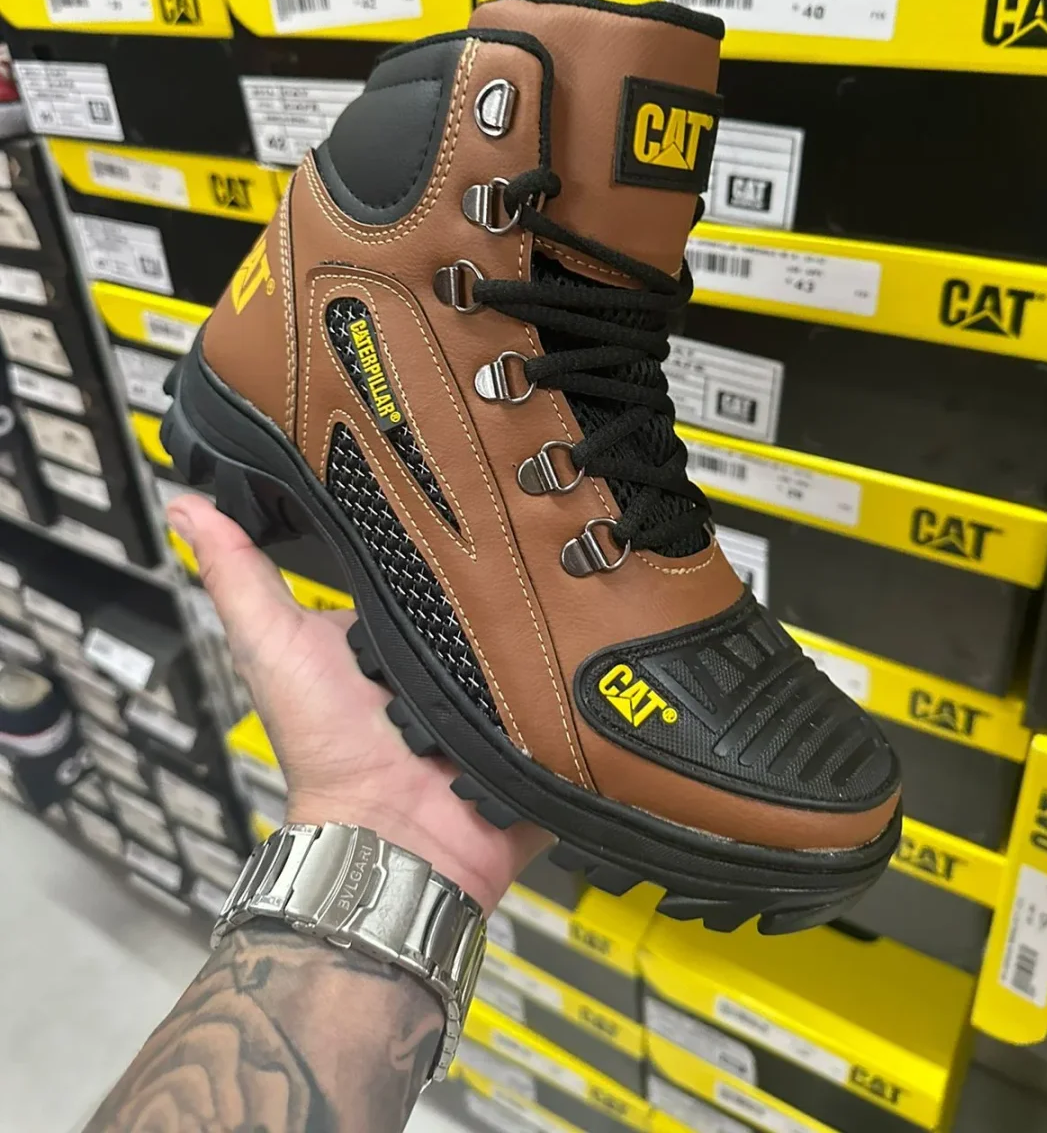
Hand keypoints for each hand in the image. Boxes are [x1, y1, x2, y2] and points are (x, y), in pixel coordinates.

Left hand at [167, 495, 548, 913]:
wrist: (396, 842)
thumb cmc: (327, 747)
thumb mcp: (274, 646)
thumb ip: (238, 577)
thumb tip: (186, 502)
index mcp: (392, 623)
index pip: (423, 552)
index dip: (437, 514)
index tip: (456, 457)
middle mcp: (449, 648)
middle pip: (488, 584)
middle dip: (508, 555)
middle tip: (535, 500)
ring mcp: (502, 682)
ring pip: (539, 621)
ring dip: (554, 602)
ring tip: (585, 551)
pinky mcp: (544, 717)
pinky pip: (576, 677)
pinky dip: (586, 659)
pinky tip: (607, 617)